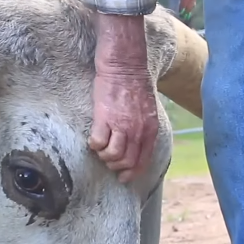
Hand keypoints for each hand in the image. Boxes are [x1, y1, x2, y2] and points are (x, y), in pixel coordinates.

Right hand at [90, 15, 158, 182]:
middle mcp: (137, 130)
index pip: (142, 161)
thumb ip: (143, 128)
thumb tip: (136, 144)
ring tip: (100, 147)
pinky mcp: (104, 119)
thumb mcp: (147, 110)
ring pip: (112, 156)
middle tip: (108, 160)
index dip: (132, 173)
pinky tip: (93, 137)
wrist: (124, 66)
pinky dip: (94, 145)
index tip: (123, 177)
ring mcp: (121, 125)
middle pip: (126, 162)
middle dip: (116, 166)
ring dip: (104, 156)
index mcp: (149, 129)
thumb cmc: (134, 85)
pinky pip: (98, 143)